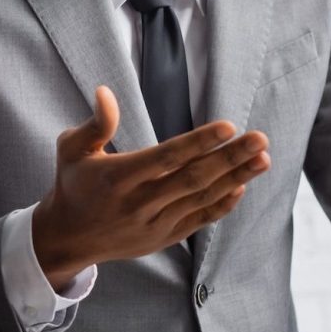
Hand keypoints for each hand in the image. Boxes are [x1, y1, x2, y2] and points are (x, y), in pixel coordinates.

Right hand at [32, 85, 269, 289]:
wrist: (68, 239)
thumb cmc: (73, 184)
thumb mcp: (71, 150)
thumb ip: (94, 124)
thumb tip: (105, 92)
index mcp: (118, 178)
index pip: (166, 157)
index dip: (199, 142)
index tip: (228, 126)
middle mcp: (140, 203)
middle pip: (193, 178)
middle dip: (230, 158)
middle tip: (260, 139)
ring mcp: (154, 224)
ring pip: (202, 198)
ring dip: (235, 178)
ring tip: (262, 158)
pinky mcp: (163, 238)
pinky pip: (199, 220)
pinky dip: (222, 204)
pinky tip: (241, 185)